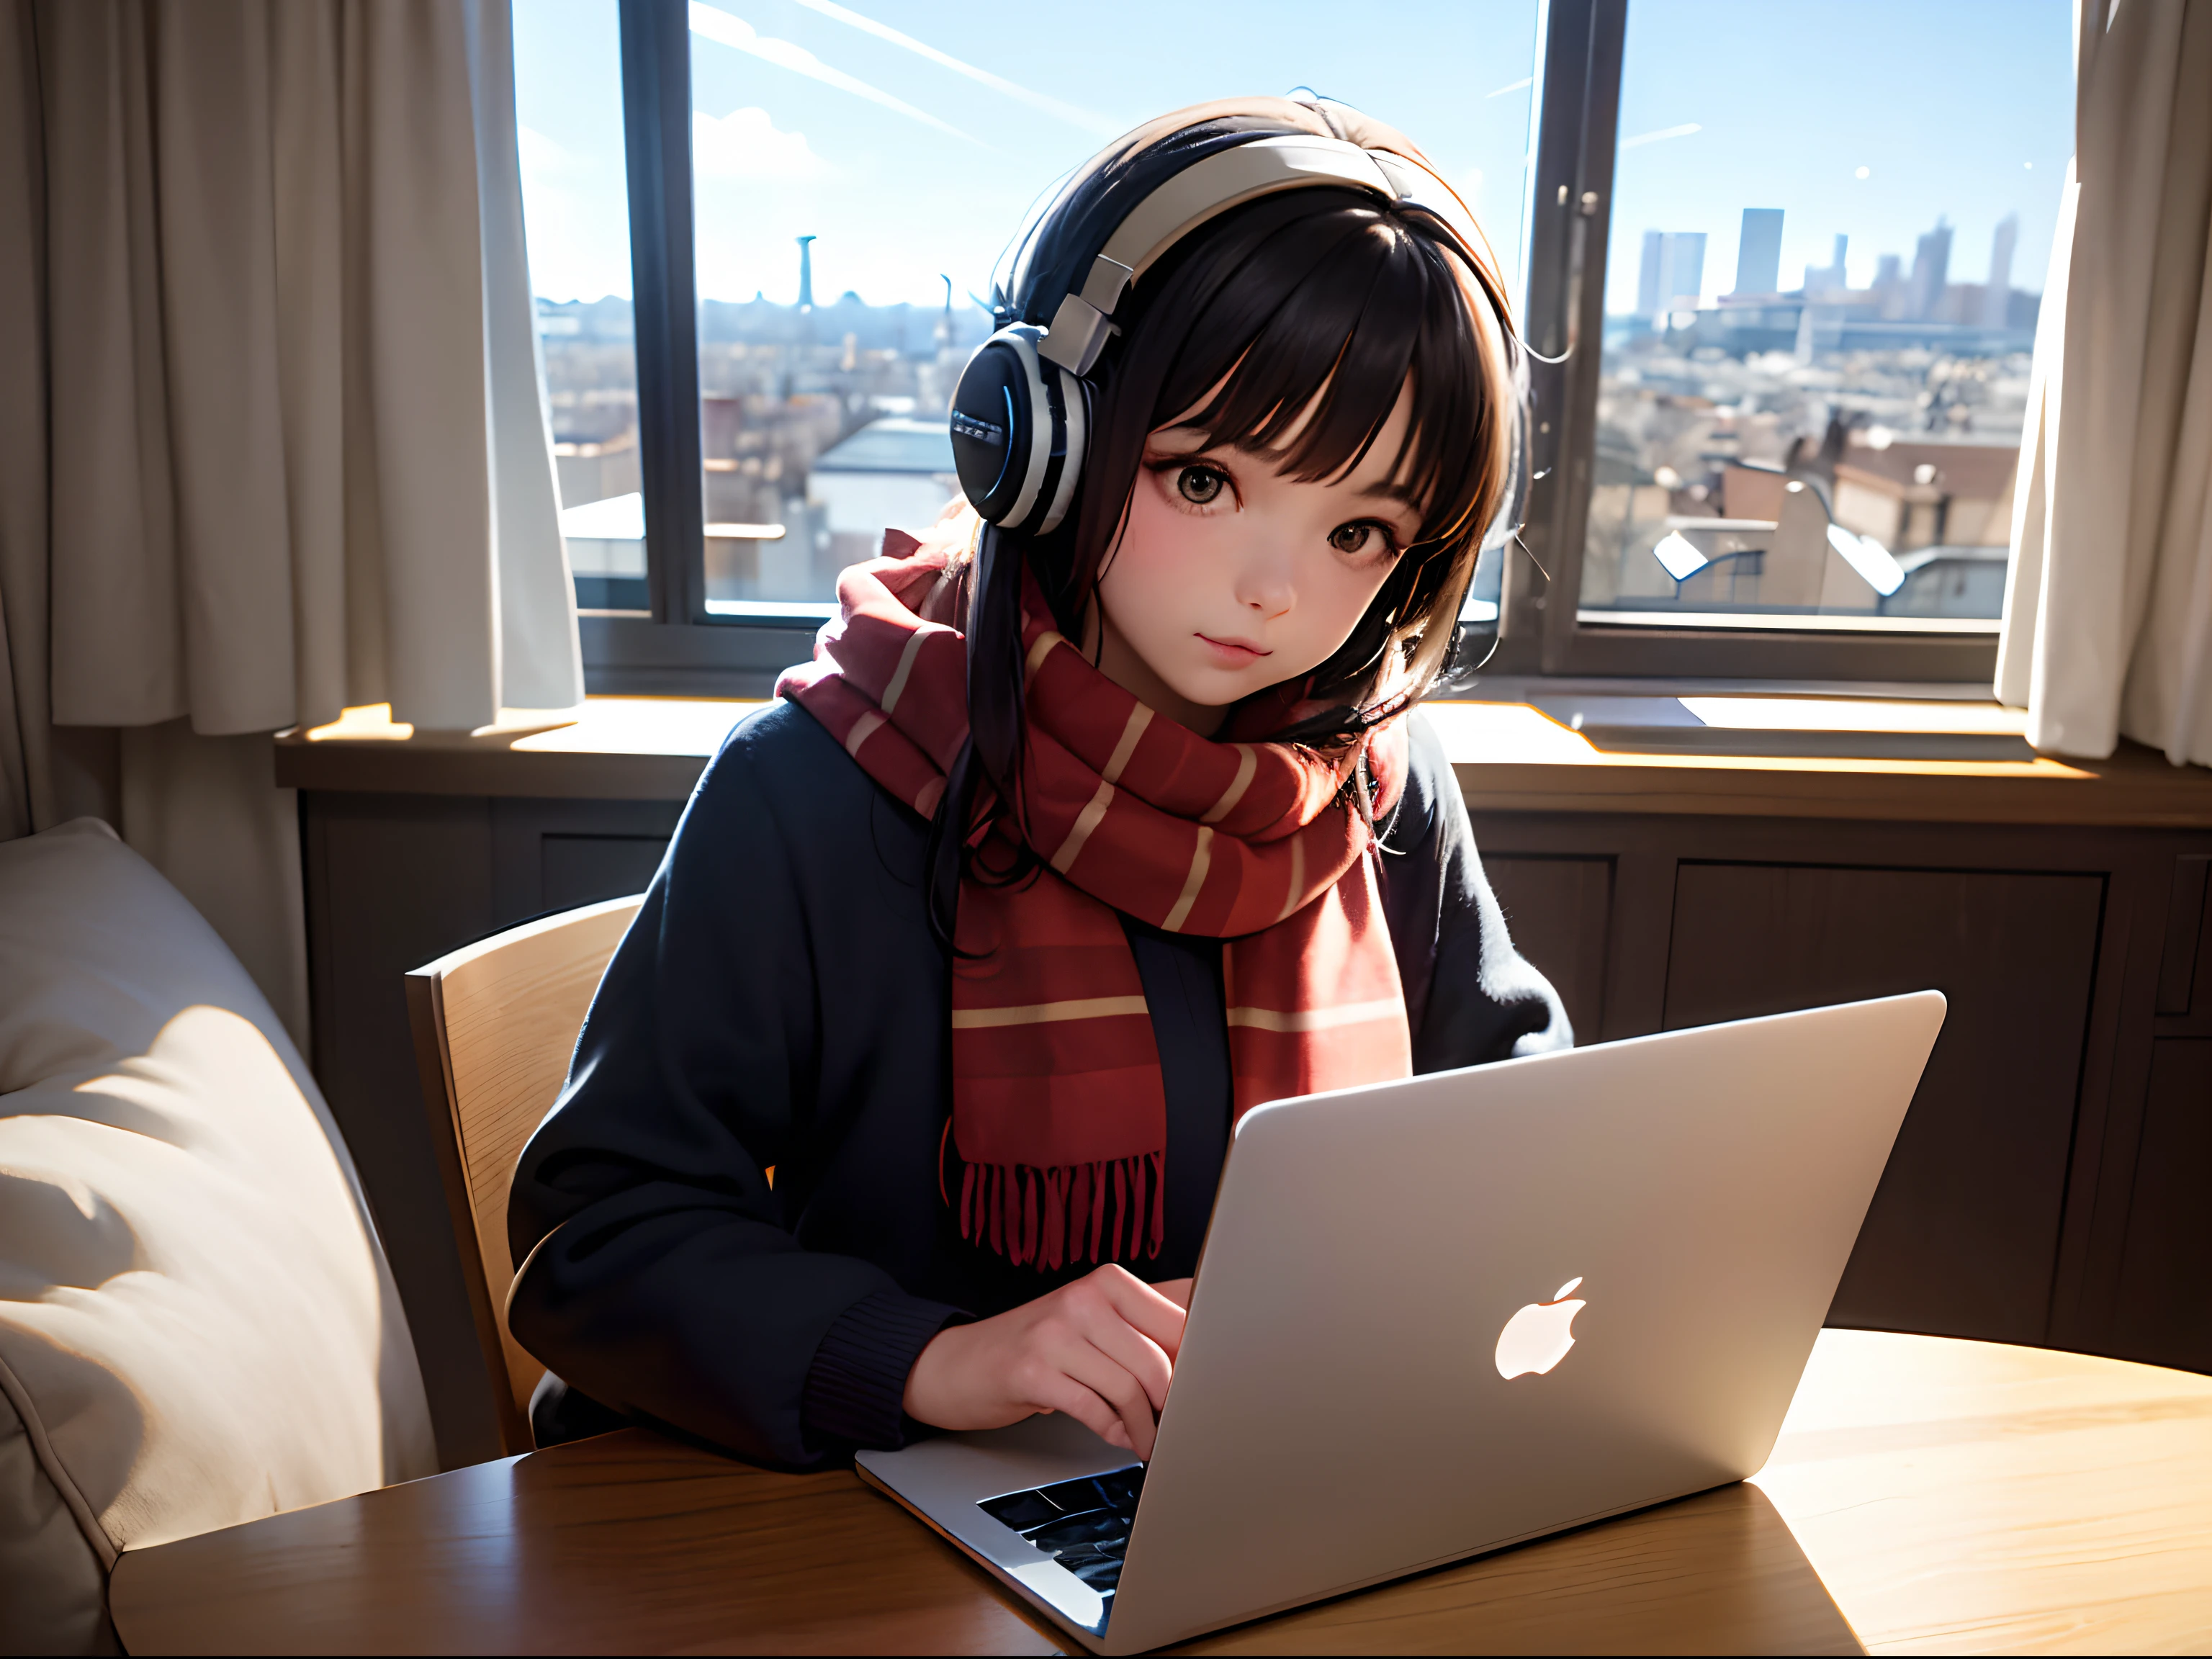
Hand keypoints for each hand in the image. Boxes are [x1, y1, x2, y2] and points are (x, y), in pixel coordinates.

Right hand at [902, 1265, 1188, 1459]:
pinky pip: (1093, 1409)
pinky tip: (1117, 1435)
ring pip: (1128, 1388)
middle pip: (1157, 1360)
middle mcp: (1082, 1299)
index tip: (1205, 1389)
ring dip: (1145, 1426)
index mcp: (1106, 1281)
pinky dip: (1113, 1431)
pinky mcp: (1032, 1372)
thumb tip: (1211, 1343)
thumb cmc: (1036, 1344)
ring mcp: (1054, 1334)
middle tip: (1178, 1424)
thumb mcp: (1093, 1321)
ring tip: (1146, 1438)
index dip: (1198, 1362)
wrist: (959, 1362)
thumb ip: (1145, 1328)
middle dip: (1173, 1403)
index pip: (1178, 1319)